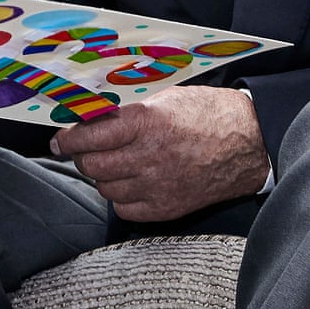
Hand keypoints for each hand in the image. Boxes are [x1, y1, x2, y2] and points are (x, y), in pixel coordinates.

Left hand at [49, 86, 268, 221]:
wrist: (250, 142)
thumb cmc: (207, 113)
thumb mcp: (164, 99)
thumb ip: (127, 112)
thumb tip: (91, 118)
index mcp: (146, 123)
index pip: (89, 135)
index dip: (67, 138)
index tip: (59, 140)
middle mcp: (149, 156)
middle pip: (92, 165)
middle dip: (80, 156)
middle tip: (82, 150)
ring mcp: (159, 185)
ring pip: (105, 188)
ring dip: (101, 176)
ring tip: (110, 164)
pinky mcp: (168, 207)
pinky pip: (125, 209)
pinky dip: (119, 197)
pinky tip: (127, 183)